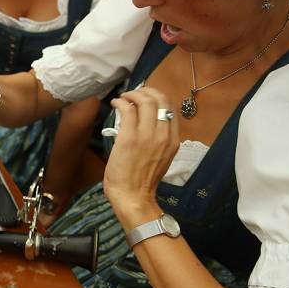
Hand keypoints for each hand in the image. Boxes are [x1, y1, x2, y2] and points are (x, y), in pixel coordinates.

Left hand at [103, 87, 178, 228]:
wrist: (133, 196)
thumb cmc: (142, 180)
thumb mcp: (160, 157)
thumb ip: (158, 140)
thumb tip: (146, 123)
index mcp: (173, 140)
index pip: (170, 108)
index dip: (157, 97)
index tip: (145, 97)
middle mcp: (163, 135)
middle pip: (160, 99)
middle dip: (145, 91)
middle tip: (133, 93)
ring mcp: (147, 135)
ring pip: (144, 101)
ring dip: (131, 94)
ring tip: (123, 98)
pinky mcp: (130, 137)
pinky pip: (127, 110)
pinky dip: (121, 102)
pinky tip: (116, 104)